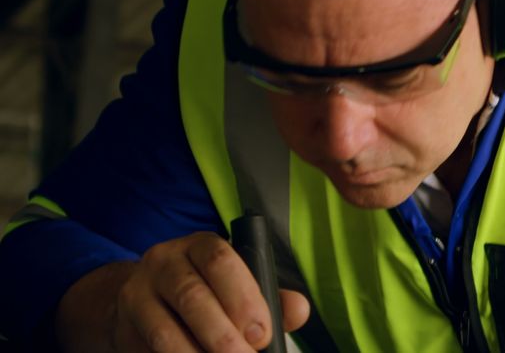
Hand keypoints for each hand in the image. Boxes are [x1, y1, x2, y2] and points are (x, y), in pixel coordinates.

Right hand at [56, 232, 309, 351]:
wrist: (146, 301)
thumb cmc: (206, 291)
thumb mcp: (238, 284)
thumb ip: (271, 297)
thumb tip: (298, 310)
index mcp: (199, 246)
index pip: (219, 260)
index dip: (243, 297)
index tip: (262, 332)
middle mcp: (163, 263)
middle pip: (192, 296)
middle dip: (223, 335)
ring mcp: (136, 296)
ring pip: (165, 331)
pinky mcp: (123, 330)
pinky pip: (149, 351)